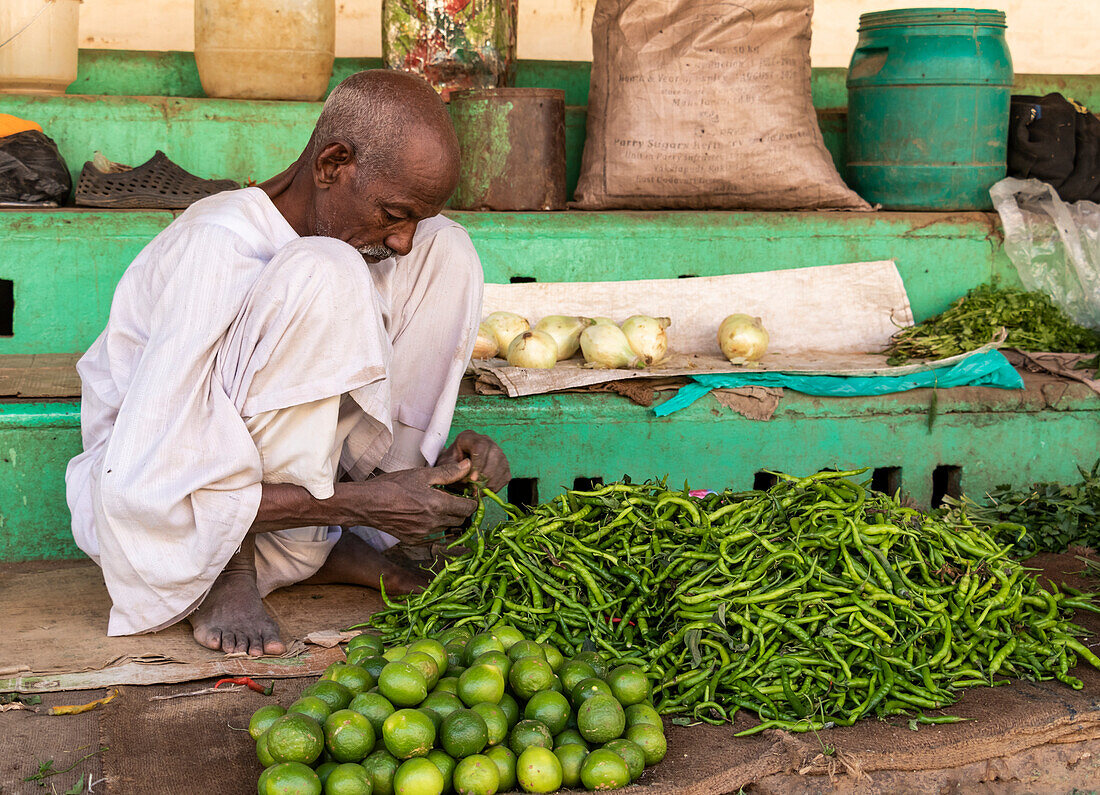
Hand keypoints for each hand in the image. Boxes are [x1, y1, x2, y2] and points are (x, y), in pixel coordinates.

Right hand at [336, 460, 477, 542]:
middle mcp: (434, 523)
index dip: (472, 500)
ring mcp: (424, 534)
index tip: (468, 493)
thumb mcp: (422, 474)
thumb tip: (468, 466)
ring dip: (449, 518)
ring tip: (440, 505)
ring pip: (448, 528)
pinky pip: (434, 536)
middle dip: (462, 509)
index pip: (469, 508)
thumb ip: (448, 472)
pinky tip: (426, 515)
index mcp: (438, 505)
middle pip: (461, 520)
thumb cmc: (394, 485)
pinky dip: (436, 526)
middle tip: (455, 498)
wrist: (368, 503)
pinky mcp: (415, 540)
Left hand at [436, 430, 510, 491]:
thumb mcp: (444, 466)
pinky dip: (496, 486)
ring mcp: (497, 452)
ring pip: (502, 466)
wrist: (454, 471)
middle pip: (494, 455)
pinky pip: (505, 476)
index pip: (480, 447)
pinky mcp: (503, 464)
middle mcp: (486, 441)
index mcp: (469, 437)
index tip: (472, 479)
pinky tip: (484, 490)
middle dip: (485, 476)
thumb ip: (452, 468)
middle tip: (475, 490)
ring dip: (490, 483)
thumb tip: (468, 471)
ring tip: (477, 492)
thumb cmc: (448, 466)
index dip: (478, 464)